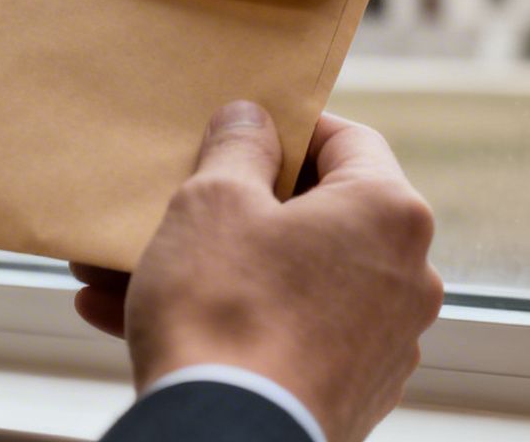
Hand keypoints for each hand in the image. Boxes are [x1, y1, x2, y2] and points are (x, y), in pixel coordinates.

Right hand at [72, 103, 441, 441]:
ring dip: (215, 268)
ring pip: (289, 281)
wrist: (227, 440)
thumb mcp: (214, 201)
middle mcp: (406, 277)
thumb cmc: (225, 311)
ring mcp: (383, 343)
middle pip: (316, 217)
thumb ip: (237, 146)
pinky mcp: (351, 394)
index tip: (242, 131)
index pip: (348, 140)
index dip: (289, 127)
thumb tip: (253, 119)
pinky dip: (229, 321)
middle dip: (234, 209)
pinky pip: (285, 334)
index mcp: (389, 213)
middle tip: (176, 201)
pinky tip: (139, 318)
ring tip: (124, 269)